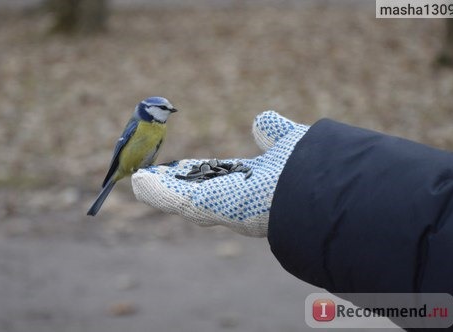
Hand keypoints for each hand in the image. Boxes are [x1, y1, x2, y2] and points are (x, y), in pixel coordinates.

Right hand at [131, 111, 309, 236]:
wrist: (315, 188)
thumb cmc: (308, 166)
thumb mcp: (288, 141)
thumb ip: (273, 131)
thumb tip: (260, 119)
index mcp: (251, 183)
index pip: (217, 177)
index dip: (197, 171)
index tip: (181, 164)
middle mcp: (233, 198)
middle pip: (194, 191)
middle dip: (172, 183)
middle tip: (149, 173)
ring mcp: (218, 205)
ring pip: (180, 198)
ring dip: (159, 189)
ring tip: (137, 176)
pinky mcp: (206, 206)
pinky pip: (175, 199)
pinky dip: (156, 191)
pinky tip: (138, 180)